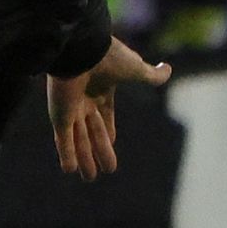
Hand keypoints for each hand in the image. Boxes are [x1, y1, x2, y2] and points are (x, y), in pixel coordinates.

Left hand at [46, 37, 170, 181]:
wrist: (81, 49)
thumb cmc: (108, 57)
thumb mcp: (135, 69)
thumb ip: (152, 75)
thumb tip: (167, 70)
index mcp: (101, 88)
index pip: (105, 114)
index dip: (108, 130)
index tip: (113, 143)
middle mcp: (84, 99)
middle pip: (93, 131)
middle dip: (100, 150)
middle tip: (105, 170)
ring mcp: (70, 108)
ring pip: (79, 139)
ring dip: (84, 158)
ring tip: (89, 178)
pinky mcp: (59, 115)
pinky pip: (62, 139)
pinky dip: (66, 154)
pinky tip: (70, 170)